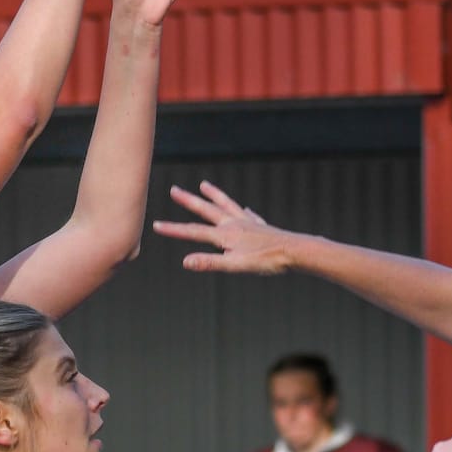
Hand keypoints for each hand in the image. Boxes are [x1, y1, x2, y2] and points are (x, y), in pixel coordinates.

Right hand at [152, 181, 294, 273]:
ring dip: (214, 195)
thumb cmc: (266, 260)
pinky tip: (244, 209)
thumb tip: (185, 262)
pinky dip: (241, 210)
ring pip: (226, 205)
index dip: (173, 229)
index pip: (193, 232)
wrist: (295, 251)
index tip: (155, 225)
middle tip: (174, 189)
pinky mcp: (260, 226)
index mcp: (225, 234)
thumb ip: (210, 263)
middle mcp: (234, 223)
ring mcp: (247, 222)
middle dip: (189, 200)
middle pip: (207, 209)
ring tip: (204, 185)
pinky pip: (247, 214)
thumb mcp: (235, 265)